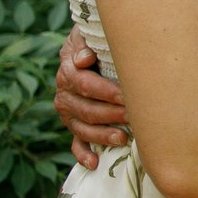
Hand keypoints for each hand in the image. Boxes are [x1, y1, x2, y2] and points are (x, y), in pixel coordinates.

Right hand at [54, 30, 129, 170]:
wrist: (90, 48)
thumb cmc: (98, 40)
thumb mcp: (89, 34)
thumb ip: (86, 43)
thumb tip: (83, 60)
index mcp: (68, 71)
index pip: (84, 84)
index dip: (105, 91)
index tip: (126, 95)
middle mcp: (64, 94)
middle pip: (86, 109)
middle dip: (110, 114)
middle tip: (133, 117)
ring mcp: (69, 113)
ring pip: (83, 128)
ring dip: (102, 135)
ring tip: (123, 139)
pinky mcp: (75, 126)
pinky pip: (76, 143)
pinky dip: (83, 154)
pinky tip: (94, 164)